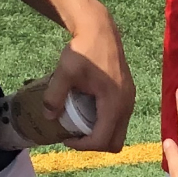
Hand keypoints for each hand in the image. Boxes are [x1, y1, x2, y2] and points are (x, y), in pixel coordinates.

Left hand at [44, 1, 135, 150]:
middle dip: (94, 145)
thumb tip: (48, 117)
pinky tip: (88, 112)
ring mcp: (129, 101)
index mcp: (114, 103)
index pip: (103, 139)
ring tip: (80, 124)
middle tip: (75, 136)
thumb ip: (55, 95)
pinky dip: (105, 124)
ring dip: (100, 135)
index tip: (66, 139)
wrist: (100, 30)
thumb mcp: (65, 72)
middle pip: (115, 143)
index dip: (83, 146)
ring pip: (119, 132)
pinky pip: (119, 121)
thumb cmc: (84, 49)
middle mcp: (126, 106)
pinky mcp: (127, 96)